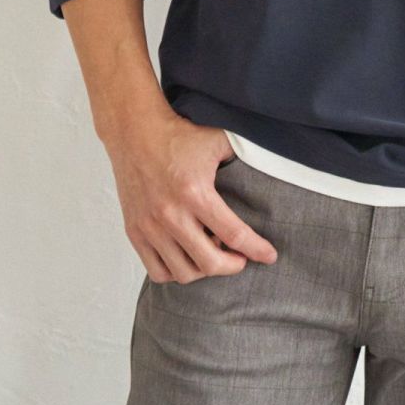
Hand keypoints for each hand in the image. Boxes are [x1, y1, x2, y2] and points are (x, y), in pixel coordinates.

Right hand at [103, 115, 278, 283]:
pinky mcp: (134, 232)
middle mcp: (171, 214)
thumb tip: (269, 163)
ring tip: (213, 253)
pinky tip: (187, 256)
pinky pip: (157, 271)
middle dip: (233, 266)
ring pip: (183, 272)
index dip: (256, 249)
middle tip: (241, 259)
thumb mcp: (217, 140)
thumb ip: (244, 154)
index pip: (234, 234)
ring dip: (204, 270)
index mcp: (195, 192)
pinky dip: (176, 272)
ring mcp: (150, 226)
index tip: (269, 256)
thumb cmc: (178, 136)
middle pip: (209, 262)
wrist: (134, 132)